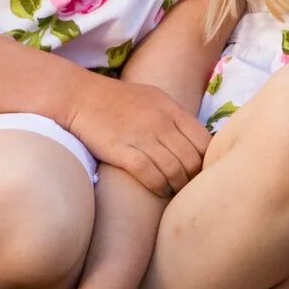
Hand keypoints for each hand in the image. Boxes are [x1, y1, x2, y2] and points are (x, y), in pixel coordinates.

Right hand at [61, 76, 210, 196]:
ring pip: (174, 169)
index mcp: (172, 110)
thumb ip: (176, 118)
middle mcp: (161, 123)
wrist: (81, 97)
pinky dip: (159, 187)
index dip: (207, 161)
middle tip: (190, 187)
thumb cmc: (118, 100)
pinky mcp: (122, 151)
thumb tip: (197, 142)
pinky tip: (159, 190)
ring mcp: (142, 137)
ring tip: (175, 191)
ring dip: (177, 186)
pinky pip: (150, 175)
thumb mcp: (154, 99)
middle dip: (193, 177)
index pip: (204, 141)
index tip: (202, 172)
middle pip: (191, 159)